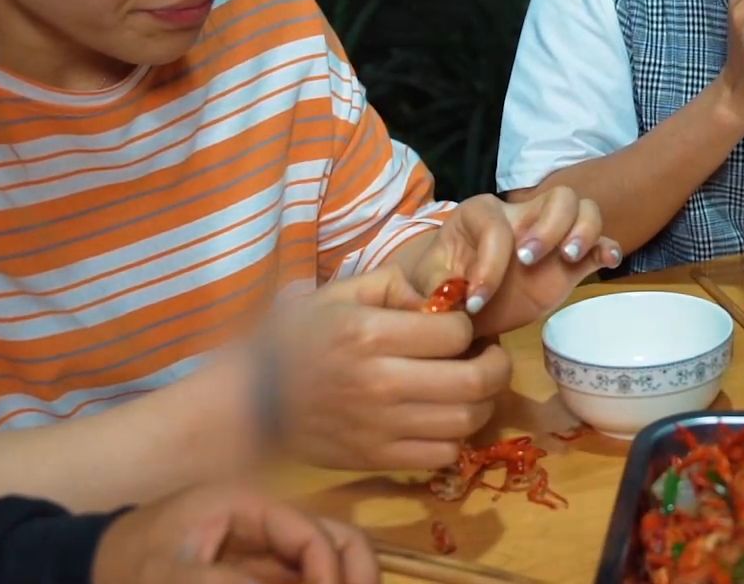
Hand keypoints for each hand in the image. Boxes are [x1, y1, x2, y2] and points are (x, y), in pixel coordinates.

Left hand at [91, 482, 377, 583]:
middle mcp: (269, 522)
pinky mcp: (261, 573)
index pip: (310, 533)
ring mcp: (268, 550)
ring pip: (330, 561)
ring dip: (343, 580)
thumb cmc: (126, 564)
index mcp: (248, 506)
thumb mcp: (166, 576)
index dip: (328, 572)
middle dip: (355, 575)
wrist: (92, 565)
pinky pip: (303, 579)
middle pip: (338, 539)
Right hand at [271, 266, 510, 470]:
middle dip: (496, 365)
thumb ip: (394, 284)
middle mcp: (381, 383)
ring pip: (467, 421)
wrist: (248, 401)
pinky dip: (454, 437)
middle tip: (488, 356)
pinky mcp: (377, 459)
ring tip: (469, 387)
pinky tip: (441, 418)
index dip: (469, 326)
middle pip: (476, 381)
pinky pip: (442, 455)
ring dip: (481, 402)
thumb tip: (442, 297)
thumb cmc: (293, 340)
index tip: (460, 326)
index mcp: (370, 335)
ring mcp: (381, 427)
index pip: (457, 332)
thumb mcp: (337, 294)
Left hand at [405, 191, 621, 335]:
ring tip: (569, 258)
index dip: (487, 262)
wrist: (461, 304)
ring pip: (584, 209)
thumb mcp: (428, 285)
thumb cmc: (443, 286)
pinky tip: (607, 262)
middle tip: (529, 260)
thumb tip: (443, 298)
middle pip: (557, 197)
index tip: (475, 300)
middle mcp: (522, 216)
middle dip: (548, 227)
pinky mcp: (569, 264)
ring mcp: (551, 237)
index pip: (496, 225)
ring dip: (583, 231)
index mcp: (482, 213)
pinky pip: (600, 245)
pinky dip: (606, 249)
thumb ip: (434, 287)